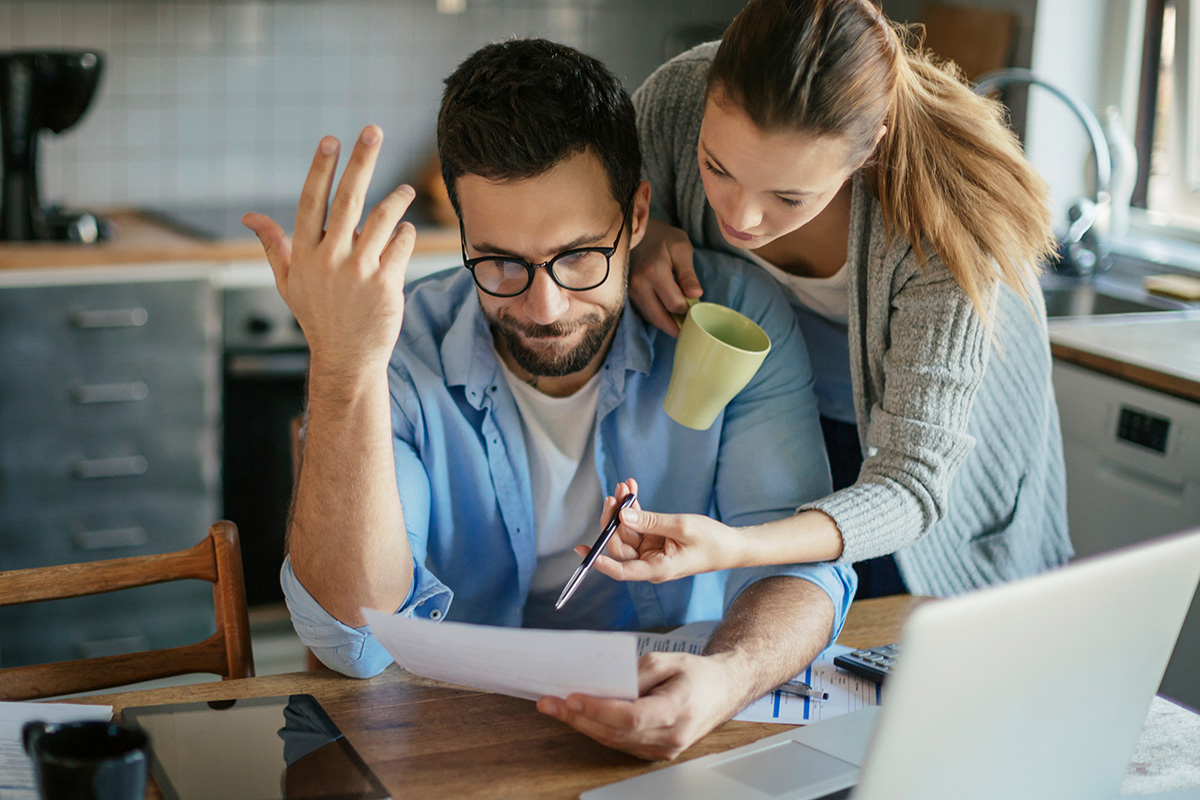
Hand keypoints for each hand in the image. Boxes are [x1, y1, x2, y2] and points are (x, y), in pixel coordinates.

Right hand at [242, 126, 417, 379]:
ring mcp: (359, 271)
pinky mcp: (386, 283)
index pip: (311, 201)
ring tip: (406, 190)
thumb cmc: (317, 316)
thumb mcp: (288, 282)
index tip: (330, 140)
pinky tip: (402, 235)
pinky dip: (405, 234)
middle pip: (348, 199)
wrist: (347, 357)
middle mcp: (329, 259)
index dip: (321, 169)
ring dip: (397, 198)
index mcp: (304, 254)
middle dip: (361, 161)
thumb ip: (274, 245)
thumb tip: (249, 217)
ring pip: (384, 219)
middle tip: (373, 130)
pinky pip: (401, 244)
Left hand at [536, 650, 742, 760]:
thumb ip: (636, 673)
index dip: (599, 709)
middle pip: (616, 732)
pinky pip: (621, 743)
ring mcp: (664, 749)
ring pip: (614, 741)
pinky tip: (579, 717)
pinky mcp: (656, 751)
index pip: (632, 716)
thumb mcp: (668, 660)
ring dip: (582, 725)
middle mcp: (671, 736)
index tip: (573, 698)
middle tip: (549, 703)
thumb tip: (605, 683)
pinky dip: (598, 730)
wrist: (723, 691)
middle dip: (578, 718)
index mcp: (679, 709)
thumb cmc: (697, 674)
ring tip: (555, 708)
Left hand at [575, 478, 745, 581]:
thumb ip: (650, 522)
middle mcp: (649, 563)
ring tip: (624, 485)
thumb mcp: (681, 527)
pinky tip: (631, 489)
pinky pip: (637, 524)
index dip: (602, 562)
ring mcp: (650, 551)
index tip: (585, 551)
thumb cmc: (711, 541)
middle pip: (619, 545)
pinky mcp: (654, 540)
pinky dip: (634, 508)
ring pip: (626, 531)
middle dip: (613, 519)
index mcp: (657, 569)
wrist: (730, 545)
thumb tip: (622, 516)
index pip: (622, 570)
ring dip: (623, 508)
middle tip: (614, 495)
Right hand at [628, 218, 702, 335]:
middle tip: (691, 326)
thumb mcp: (681, 249)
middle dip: (677, 326)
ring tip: (682, 320)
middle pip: (660, 318)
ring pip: (651, 318)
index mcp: (654, 272)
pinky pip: (644, 313)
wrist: (638, 231)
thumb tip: (696, 295)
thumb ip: (688, 274)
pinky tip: (669, 313)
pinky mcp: (628, 294)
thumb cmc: (663, 238)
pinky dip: (658, 317)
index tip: (698, 309)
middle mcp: (638, 284)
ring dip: (667, 323)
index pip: (674, 304)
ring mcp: (630, 291)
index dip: (688, 311)